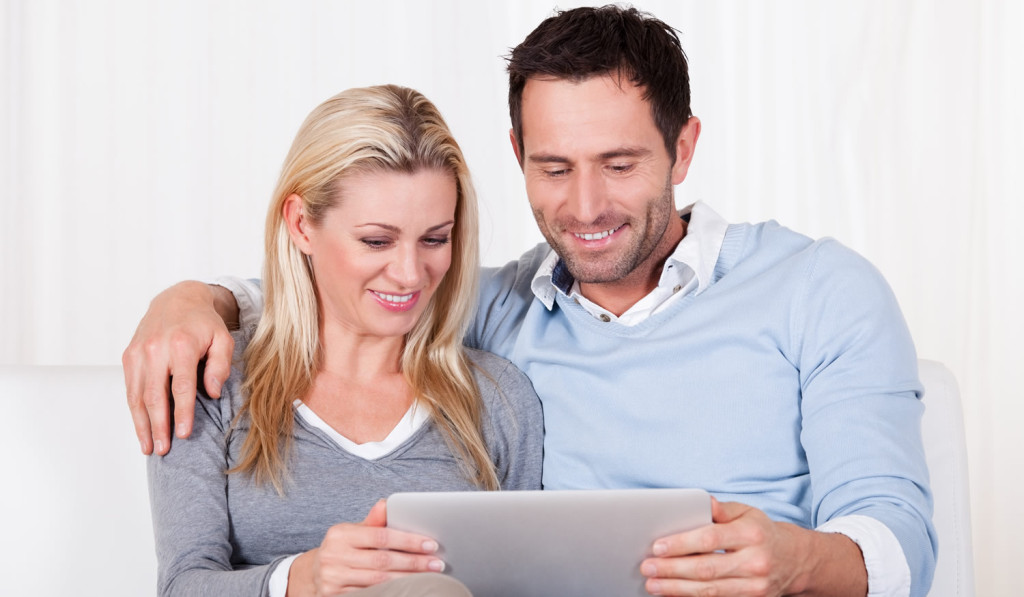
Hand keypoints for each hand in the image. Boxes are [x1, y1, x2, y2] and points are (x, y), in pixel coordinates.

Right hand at [122, 281, 236, 454]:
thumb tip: (212, 393)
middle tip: (164, 450)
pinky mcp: (129, 356)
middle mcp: (156, 349)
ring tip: (149, 447)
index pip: (181, 387)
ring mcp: (139, 353)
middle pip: (155, 396)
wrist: (177, 299)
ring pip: (137, 396)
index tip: (184, 435)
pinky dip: (134, 411)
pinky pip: (130, 388)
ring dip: (142, 424)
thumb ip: (220, 365)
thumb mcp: (223, 339)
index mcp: (181, 345)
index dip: (181, 413)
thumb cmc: (204, 323)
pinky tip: (141, 428)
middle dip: (158, 426)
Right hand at [288, 501, 445, 595]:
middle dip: (413, 563)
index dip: (408, 541)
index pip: (380, 536)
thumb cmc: (342, 548)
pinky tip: (408, 589)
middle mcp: (334, 556)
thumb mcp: (353, 531)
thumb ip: (372, 521)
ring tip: (429, 577)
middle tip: (437, 563)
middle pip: (382, 561)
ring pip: (378, 582)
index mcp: (341, 534)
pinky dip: (390, 592)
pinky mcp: (334, 596)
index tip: (431, 544)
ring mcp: (333, 579)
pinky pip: (369, 595)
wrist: (313, 574)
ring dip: (407, 580)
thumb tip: (387, 503)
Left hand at [640, 498, 866, 595]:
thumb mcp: (747, 513)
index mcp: (752, 534)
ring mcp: (756, 586)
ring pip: (710, 590)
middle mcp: (755, 562)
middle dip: (672, 570)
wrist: (796, 561)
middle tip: (647, 568)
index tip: (657, 547)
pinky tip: (674, 594)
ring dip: (677, 589)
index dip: (681, 544)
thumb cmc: (763, 533)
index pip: (710, 539)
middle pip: (706, 569)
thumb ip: (722, 510)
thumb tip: (701, 502)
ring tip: (653, 585)